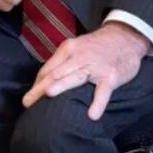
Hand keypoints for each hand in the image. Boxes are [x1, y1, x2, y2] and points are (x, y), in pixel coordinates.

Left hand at [21, 22, 149, 119]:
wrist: (125, 37)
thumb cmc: (97, 47)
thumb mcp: (77, 49)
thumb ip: (62, 63)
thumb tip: (45, 81)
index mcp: (67, 49)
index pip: (48, 69)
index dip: (36, 83)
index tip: (28, 98)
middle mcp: (79, 56)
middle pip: (56, 73)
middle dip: (40, 88)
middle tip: (27, 102)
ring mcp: (95, 66)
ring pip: (75, 76)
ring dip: (62, 85)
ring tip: (49, 94)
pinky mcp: (111, 76)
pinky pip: (103, 91)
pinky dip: (98, 102)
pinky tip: (92, 114)